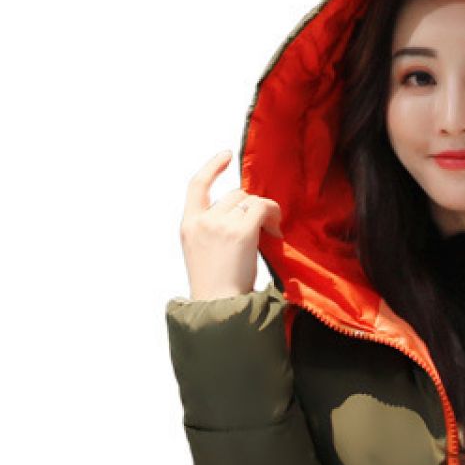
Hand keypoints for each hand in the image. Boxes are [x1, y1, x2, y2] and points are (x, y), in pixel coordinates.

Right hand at [179, 149, 283, 301]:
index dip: (212, 167)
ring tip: (271, 233)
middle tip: (264, 228)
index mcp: (188, 226)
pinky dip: (273, 215)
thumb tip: (244, 213)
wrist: (219, 308)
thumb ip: (214, 230)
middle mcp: (202, 220)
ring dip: (264, 213)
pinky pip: (262, 207)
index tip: (226, 156)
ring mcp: (220, 224)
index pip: (196, 185)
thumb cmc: (216, 289)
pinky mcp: (240, 231)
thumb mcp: (203, 254)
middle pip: (233, 195)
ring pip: (249, 200)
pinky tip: (276, 232)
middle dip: (250, 208)